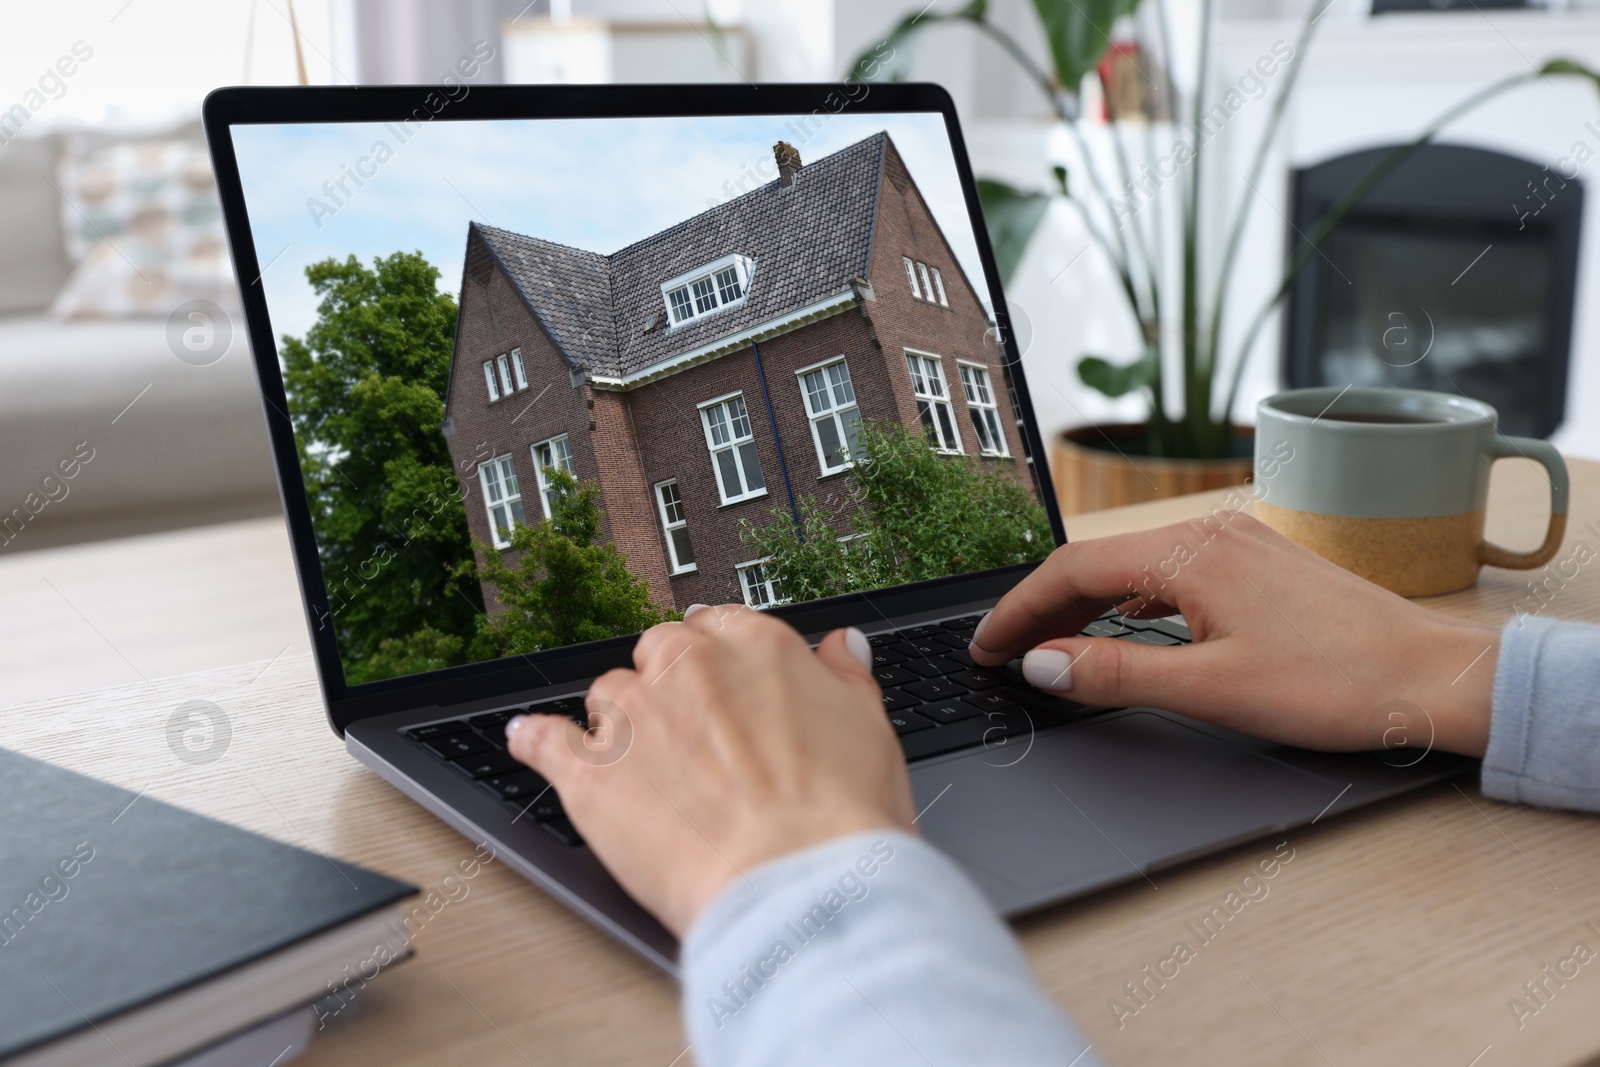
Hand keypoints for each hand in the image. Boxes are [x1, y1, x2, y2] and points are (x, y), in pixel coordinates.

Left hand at [506, 605, 914, 937]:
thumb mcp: (870, 732)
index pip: (718, 627)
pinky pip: (544, 740)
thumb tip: (843, 646)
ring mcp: (633, 716)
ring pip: (607, 696)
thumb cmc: (842, 822)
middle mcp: (689, 666)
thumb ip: (845, 678)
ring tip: (641, 770)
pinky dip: (536, 741)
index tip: (720, 689)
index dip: (718, 663)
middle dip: (669, 688)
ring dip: (619, 724)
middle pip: (658, 654)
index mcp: (757, 648)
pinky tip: (532, 742)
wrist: (799, 888)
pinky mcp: (589, 772)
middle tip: (691, 740)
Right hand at [970, 513, 1498, 757]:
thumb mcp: (1212, 689)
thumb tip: (1042, 663)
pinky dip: (1129, 601)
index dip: (1019, 612)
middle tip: (1003, 650)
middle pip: (1096, 563)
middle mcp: (1209, 533)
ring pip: (1133, 567)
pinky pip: (1170, 572)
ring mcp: (1237, 543)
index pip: (1072, 571)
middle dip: (1042, 607)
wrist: (1434, 678)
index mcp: (1190, 552)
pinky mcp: (1258, 564)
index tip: (986, 648)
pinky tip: (1124, 624)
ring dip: (1085, 603)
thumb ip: (1115, 674)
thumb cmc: (1337, 683)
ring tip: (1051, 642)